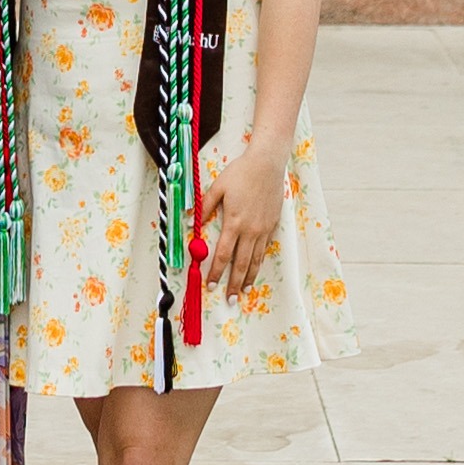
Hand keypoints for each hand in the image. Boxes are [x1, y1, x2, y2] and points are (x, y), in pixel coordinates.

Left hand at [206, 136, 289, 304]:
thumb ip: (204, 206)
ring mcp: (263, 229)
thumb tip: (190, 222)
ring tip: (244, 291)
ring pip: (256, 259)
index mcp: (234, 222)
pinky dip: (259, 261)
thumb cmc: (240, 173)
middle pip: (241, 264)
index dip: (216, 272)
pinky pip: (265, 248)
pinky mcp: (272, 225)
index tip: (210, 285)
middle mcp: (250, 230)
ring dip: (249, 277)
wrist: (267, 164)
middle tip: (230, 300)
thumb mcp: (218, 187)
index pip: (223, 255)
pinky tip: (255, 267)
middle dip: (234, 284)